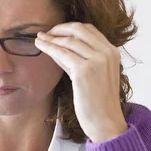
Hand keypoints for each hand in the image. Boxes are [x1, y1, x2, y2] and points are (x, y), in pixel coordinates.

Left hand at [35, 22, 128, 142]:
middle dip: (59, 28)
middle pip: (79, 29)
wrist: (105, 123)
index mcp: (112, 52)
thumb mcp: (92, 75)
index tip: (56, 31)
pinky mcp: (84, 70)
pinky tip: (40, 46)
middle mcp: (107, 52)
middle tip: (46, 33)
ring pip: (68, 40)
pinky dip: (49, 47)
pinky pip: (62, 53)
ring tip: (39, 39)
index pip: (89, 29)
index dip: (69, 28)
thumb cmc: (97, 103)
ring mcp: (97, 60)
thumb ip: (79, 60)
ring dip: (51, 38)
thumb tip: (57, 46)